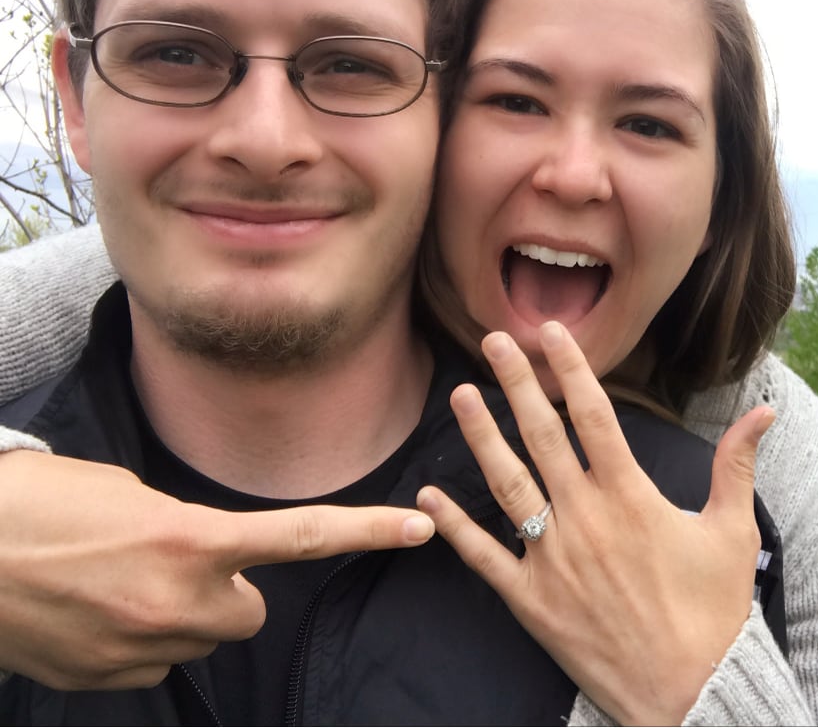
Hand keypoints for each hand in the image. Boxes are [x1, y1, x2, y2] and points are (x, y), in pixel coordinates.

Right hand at [0, 450, 432, 689]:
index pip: (303, 537)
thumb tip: (205, 553)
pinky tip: (94, 614)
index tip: (421, 527)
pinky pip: (154, 664)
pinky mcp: (107, 681)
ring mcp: (142, 649)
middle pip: (250, 612)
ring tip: (119, 584)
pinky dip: (138, 644)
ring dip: (181, 617)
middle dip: (232, 593)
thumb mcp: (127, 493)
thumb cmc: (40, 505)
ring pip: (199, 640)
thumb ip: (186, 527)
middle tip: (181, 564)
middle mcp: (178, 601)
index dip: (367, 531)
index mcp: (191, 538)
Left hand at [417, 322, 773, 724]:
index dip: (571, 368)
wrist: (691, 693)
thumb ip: (737, 464)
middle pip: (543, 436)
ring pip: (507, 485)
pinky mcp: (531, 602)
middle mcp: (585, 518)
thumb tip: (765, 414)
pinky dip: (454, 527)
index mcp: (631, 496)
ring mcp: (553, 559)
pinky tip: (428, 496)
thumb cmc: (714, 612)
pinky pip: (484, 558)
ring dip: (481, 438)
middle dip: (516, 383)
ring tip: (459, 396)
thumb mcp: (732, 531)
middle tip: (494, 341)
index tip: (552, 332)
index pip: (593, 415)